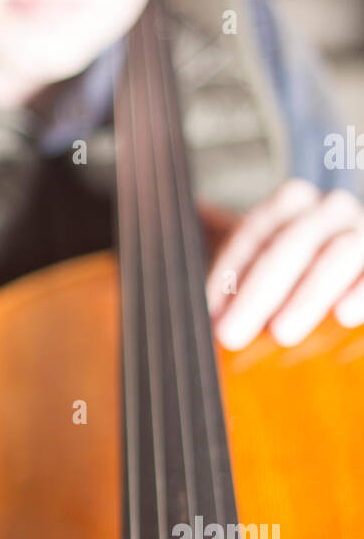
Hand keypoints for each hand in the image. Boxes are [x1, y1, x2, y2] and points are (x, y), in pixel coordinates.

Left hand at [205, 180, 363, 348]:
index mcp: (291, 204)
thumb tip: (191, 223)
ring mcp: (362, 232)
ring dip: (307, 294)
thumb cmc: (293, 273)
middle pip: (291, 242)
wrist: (342, 273)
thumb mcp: (257, 261)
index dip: (230, 271)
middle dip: (258, 291)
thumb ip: (228, 263)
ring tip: (281, 333)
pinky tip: (345, 316)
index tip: (208, 312)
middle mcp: (330, 210)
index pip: (255, 231)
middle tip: (230, 334)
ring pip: (339, 253)